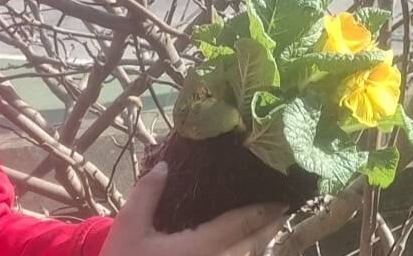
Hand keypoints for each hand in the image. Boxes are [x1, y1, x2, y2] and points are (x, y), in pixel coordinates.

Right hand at [100, 162, 286, 255]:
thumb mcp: (129, 225)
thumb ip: (148, 193)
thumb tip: (164, 166)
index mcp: (199, 248)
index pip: (240, 225)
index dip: (263, 212)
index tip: (281, 200)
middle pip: (252, 246)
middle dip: (269, 227)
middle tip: (283, 210)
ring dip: (258, 242)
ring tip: (267, 226)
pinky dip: (242, 253)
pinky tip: (241, 247)